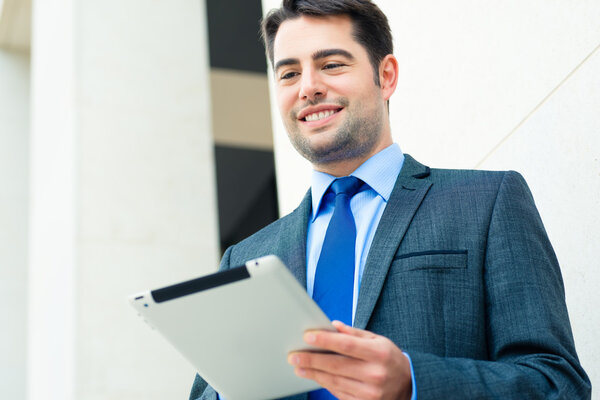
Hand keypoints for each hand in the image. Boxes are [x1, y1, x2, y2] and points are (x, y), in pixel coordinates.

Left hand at [288, 321, 411, 399]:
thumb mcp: (378, 340)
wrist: (409, 385)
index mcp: (379, 353)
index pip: (347, 345)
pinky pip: (339, 393)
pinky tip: (315, 377)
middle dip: (312, 360)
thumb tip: (332, 326)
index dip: (325, 341)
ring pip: (334, 381)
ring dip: (313, 373)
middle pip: (336, 365)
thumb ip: (355, 333)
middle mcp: (375, 374)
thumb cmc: (389, 358)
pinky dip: (325, 384)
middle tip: (294, 355)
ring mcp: (370, 393)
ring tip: (298, 366)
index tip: (307, 336)